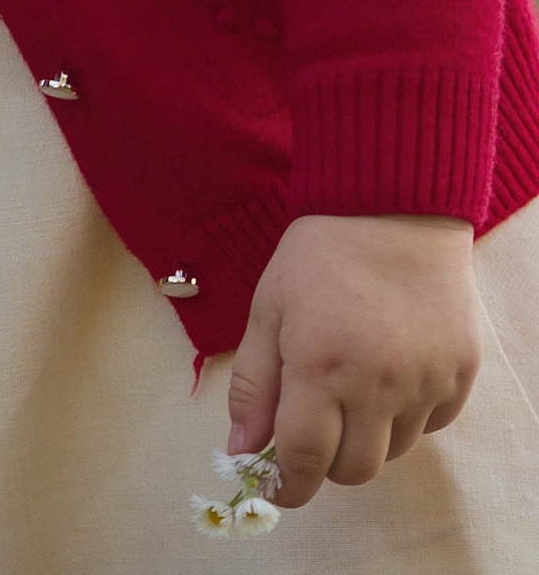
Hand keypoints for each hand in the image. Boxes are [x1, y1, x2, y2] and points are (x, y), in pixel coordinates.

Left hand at [227, 213, 480, 506]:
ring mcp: (425, 383)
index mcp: (319, 366)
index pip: (304, 459)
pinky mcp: (459, 376)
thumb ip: (253, 384)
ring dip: (365, 437)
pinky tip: (387, 372)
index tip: (275, 489)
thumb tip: (240, 449)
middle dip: (325, 464)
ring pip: (392, 451)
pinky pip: (429, 425)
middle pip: (354, 470)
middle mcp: (377, 384)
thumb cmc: (319, 255)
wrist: (393, 210)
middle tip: (310, 432)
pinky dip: (404, 416)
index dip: (287, 485)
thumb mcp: (267, 308)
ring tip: (349, 385)